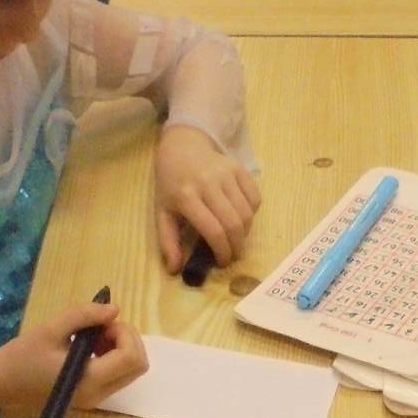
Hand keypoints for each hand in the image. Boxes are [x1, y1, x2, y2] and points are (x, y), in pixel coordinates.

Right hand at [0, 301, 146, 417]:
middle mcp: (98, 395)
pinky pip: (116, 375)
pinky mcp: (90, 396)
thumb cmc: (22, 356)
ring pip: (130, 370)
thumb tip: (114, 309)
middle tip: (100, 328)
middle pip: (139, 366)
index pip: (131, 358)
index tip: (101, 324)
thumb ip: (84, 316)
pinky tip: (88, 347)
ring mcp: (96, 399)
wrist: (0, 383)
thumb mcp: (51, 329)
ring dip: (120, 347)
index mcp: (90, 380)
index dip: (124, 333)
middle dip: (126, 340)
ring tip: (91, 336)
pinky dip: (111, 356)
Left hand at [154, 123, 259, 273]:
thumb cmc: (171, 184)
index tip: (223, 262)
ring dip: (246, 233)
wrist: (182, 147)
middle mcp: (208, 184)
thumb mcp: (162, 212)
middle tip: (233, 255)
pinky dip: (252, 213)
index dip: (222, 251)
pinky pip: (255, 198)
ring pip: (247, 213)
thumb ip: (168, 241)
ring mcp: (226, 174)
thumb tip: (175, 270)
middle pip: (234, 224)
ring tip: (236, 239)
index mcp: (186, 197)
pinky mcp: (239, 168)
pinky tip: (241, 218)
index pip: (213, 231)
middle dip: (237, 246)